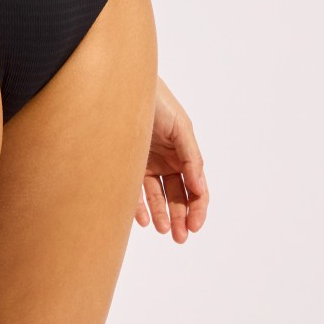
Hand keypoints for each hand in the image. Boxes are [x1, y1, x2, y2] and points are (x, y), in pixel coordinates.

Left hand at [134, 74, 207, 241]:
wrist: (124, 86)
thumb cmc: (156, 101)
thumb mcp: (180, 127)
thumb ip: (191, 157)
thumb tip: (198, 187)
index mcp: (184, 152)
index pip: (196, 186)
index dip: (198, 207)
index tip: (195, 225)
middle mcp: (167, 159)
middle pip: (178, 195)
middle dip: (182, 217)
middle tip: (181, 237)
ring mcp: (147, 162)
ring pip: (157, 196)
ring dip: (163, 214)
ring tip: (165, 230)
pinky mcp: (128, 163)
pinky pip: (134, 190)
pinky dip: (139, 206)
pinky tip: (143, 219)